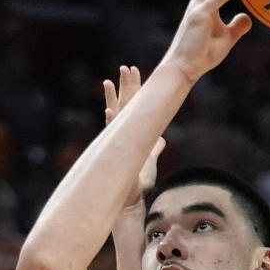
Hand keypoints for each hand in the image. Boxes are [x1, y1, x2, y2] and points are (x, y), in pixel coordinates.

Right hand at [103, 65, 165, 208]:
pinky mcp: (114, 153)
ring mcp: (116, 142)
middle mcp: (122, 135)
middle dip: (125, 86)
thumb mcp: (150, 162)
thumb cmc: (139, 183)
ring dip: (114, 98)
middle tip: (127, 67)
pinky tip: (109, 111)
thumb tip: (161, 140)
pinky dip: (111, 123)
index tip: (136, 71)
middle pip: (124, 104)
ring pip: (115, 114)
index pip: (132, 106)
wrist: (130, 202)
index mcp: (131, 134)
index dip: (134, 89)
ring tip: (110, 80)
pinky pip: (112, 135)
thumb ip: (153, 149)